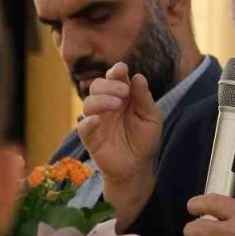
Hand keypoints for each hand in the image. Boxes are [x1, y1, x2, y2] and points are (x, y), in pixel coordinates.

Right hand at [78, 62, 162, 230]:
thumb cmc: (145, 139)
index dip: (115, 72)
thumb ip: (144, 99)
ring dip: (101, 99)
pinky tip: (98, 120)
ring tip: (116, 104)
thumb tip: (138, 76)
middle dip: (109, 85)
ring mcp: (97, 120)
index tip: (121, 70)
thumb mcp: (151, 118)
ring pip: (88, 102)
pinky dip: (88, 121)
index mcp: (122, 97)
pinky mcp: (90, 137)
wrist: (137, 166)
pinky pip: (83, 126)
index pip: (114, 79)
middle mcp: (107, 105)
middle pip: (97, 86)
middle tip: (123, 93)